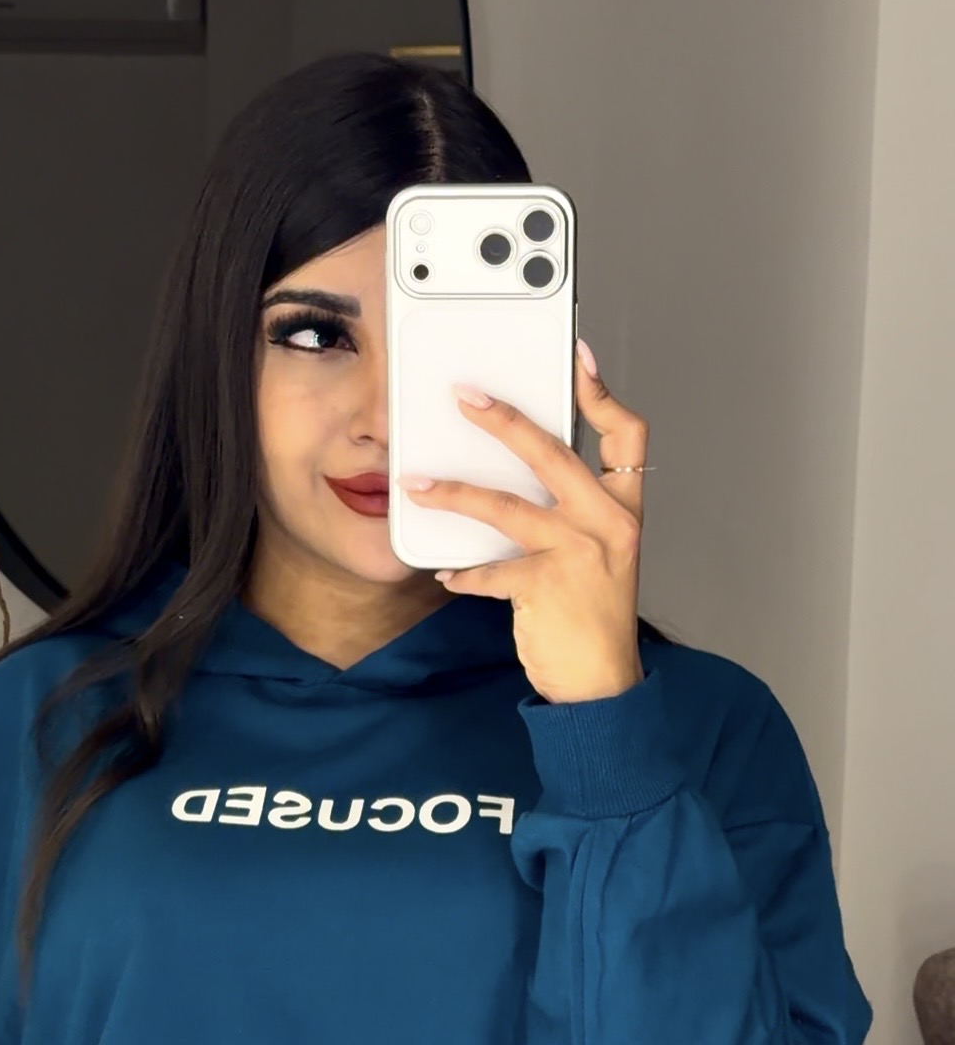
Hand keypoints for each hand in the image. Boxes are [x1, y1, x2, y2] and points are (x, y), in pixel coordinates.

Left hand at [401, 343, 648, 704]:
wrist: (602, 686)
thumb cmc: (593, 619)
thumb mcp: (599, 558)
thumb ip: (571, 515)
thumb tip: (514, 477)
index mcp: (625, 511)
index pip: (628, 437)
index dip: (603, 394)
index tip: (578, 358)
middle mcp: (607, 525)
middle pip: (554, 454)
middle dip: (505, 420)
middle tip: (464, 397)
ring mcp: (579, 554)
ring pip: (508, 506)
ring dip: (455, 492)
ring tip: (416, 484)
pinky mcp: (547, 588)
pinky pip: (492, 569)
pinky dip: (464, 571)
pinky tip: (445, 571)